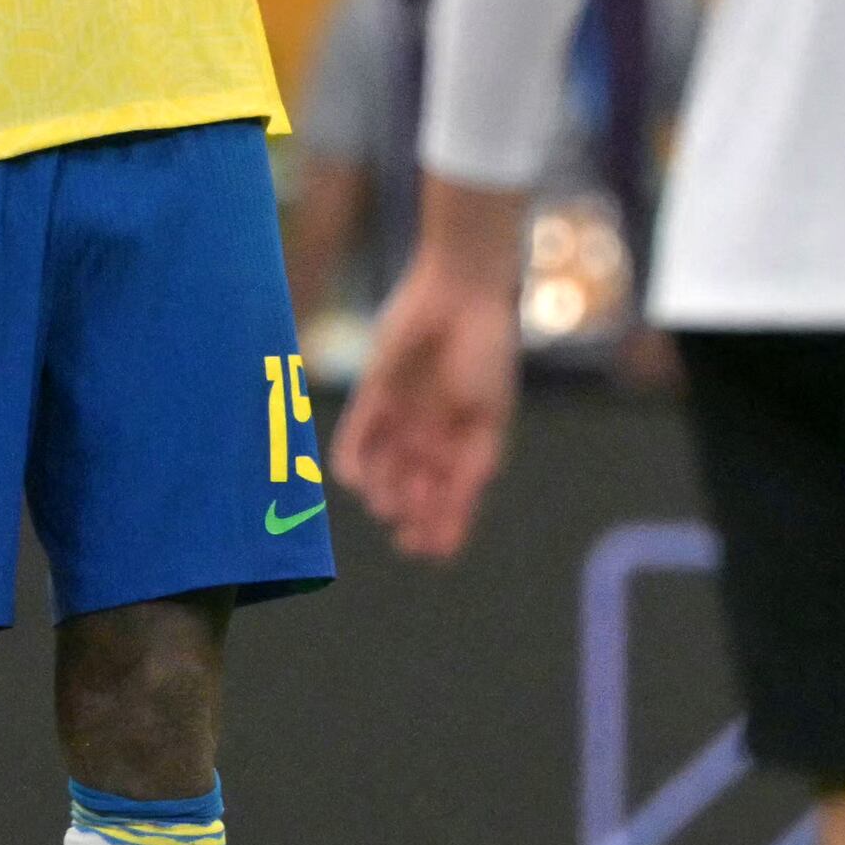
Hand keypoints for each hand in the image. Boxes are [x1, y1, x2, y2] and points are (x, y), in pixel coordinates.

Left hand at [336, 255, 521, 558]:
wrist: (461, 294)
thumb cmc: (486, 352)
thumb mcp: (492, 412)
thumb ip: (478, 457)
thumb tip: (466, 500)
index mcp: (466, 447)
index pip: (453, 502)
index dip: (443, 530)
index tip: (434, 551)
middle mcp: (430, 439)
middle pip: (416, 495)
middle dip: (412, 517)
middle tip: (408, 529)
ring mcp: (400, 420)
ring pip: (384, 475)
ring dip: (383, 495)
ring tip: (387, 503)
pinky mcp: (372, 398)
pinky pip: (355, 440)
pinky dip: (352, 463)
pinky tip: (356, 481)